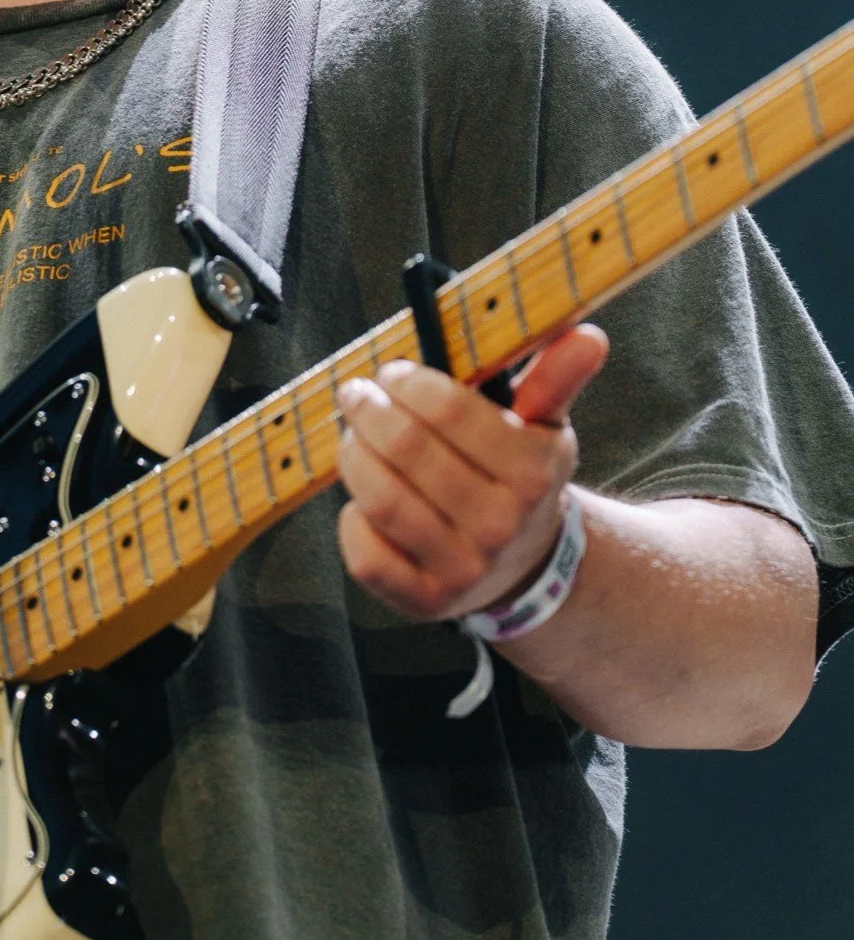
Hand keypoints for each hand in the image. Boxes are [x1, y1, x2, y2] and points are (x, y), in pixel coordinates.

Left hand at [336, 324, 609, 622]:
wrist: (524, 562)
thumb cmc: (518, 475)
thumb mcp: (543, 425)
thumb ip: (556, 378)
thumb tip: (587, 338)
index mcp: (531, 472)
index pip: (451, 409)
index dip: (410, 382)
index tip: (394, 372)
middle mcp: (500, 525)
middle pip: (406, 450)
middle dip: (370, 411)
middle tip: (358, 395)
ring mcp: (463, 569)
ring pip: (380, 499)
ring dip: (354, 456)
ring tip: (354, 436)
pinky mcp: (425, 601)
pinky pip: (366, 556)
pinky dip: (351, 521)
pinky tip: (362, 500)